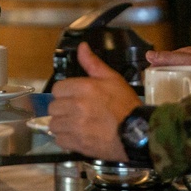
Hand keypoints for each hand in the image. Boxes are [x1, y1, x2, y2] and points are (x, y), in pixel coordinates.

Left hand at [48, 42, 140, 160]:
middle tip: (74, 111)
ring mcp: (76, 126)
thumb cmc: (125, 104)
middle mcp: (77, 106)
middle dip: (62, 108)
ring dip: (62, 124)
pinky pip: (60, 140)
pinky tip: (75, 136)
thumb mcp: (112, 79)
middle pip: (53, 107)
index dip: (64, 92)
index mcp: (84, 88)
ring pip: (54, 124)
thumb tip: (81, 47)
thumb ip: (93, 63)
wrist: (137, 133)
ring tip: (74, 124)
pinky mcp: (78, 144)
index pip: (57, 89)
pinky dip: (65, 139)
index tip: (72, 96)